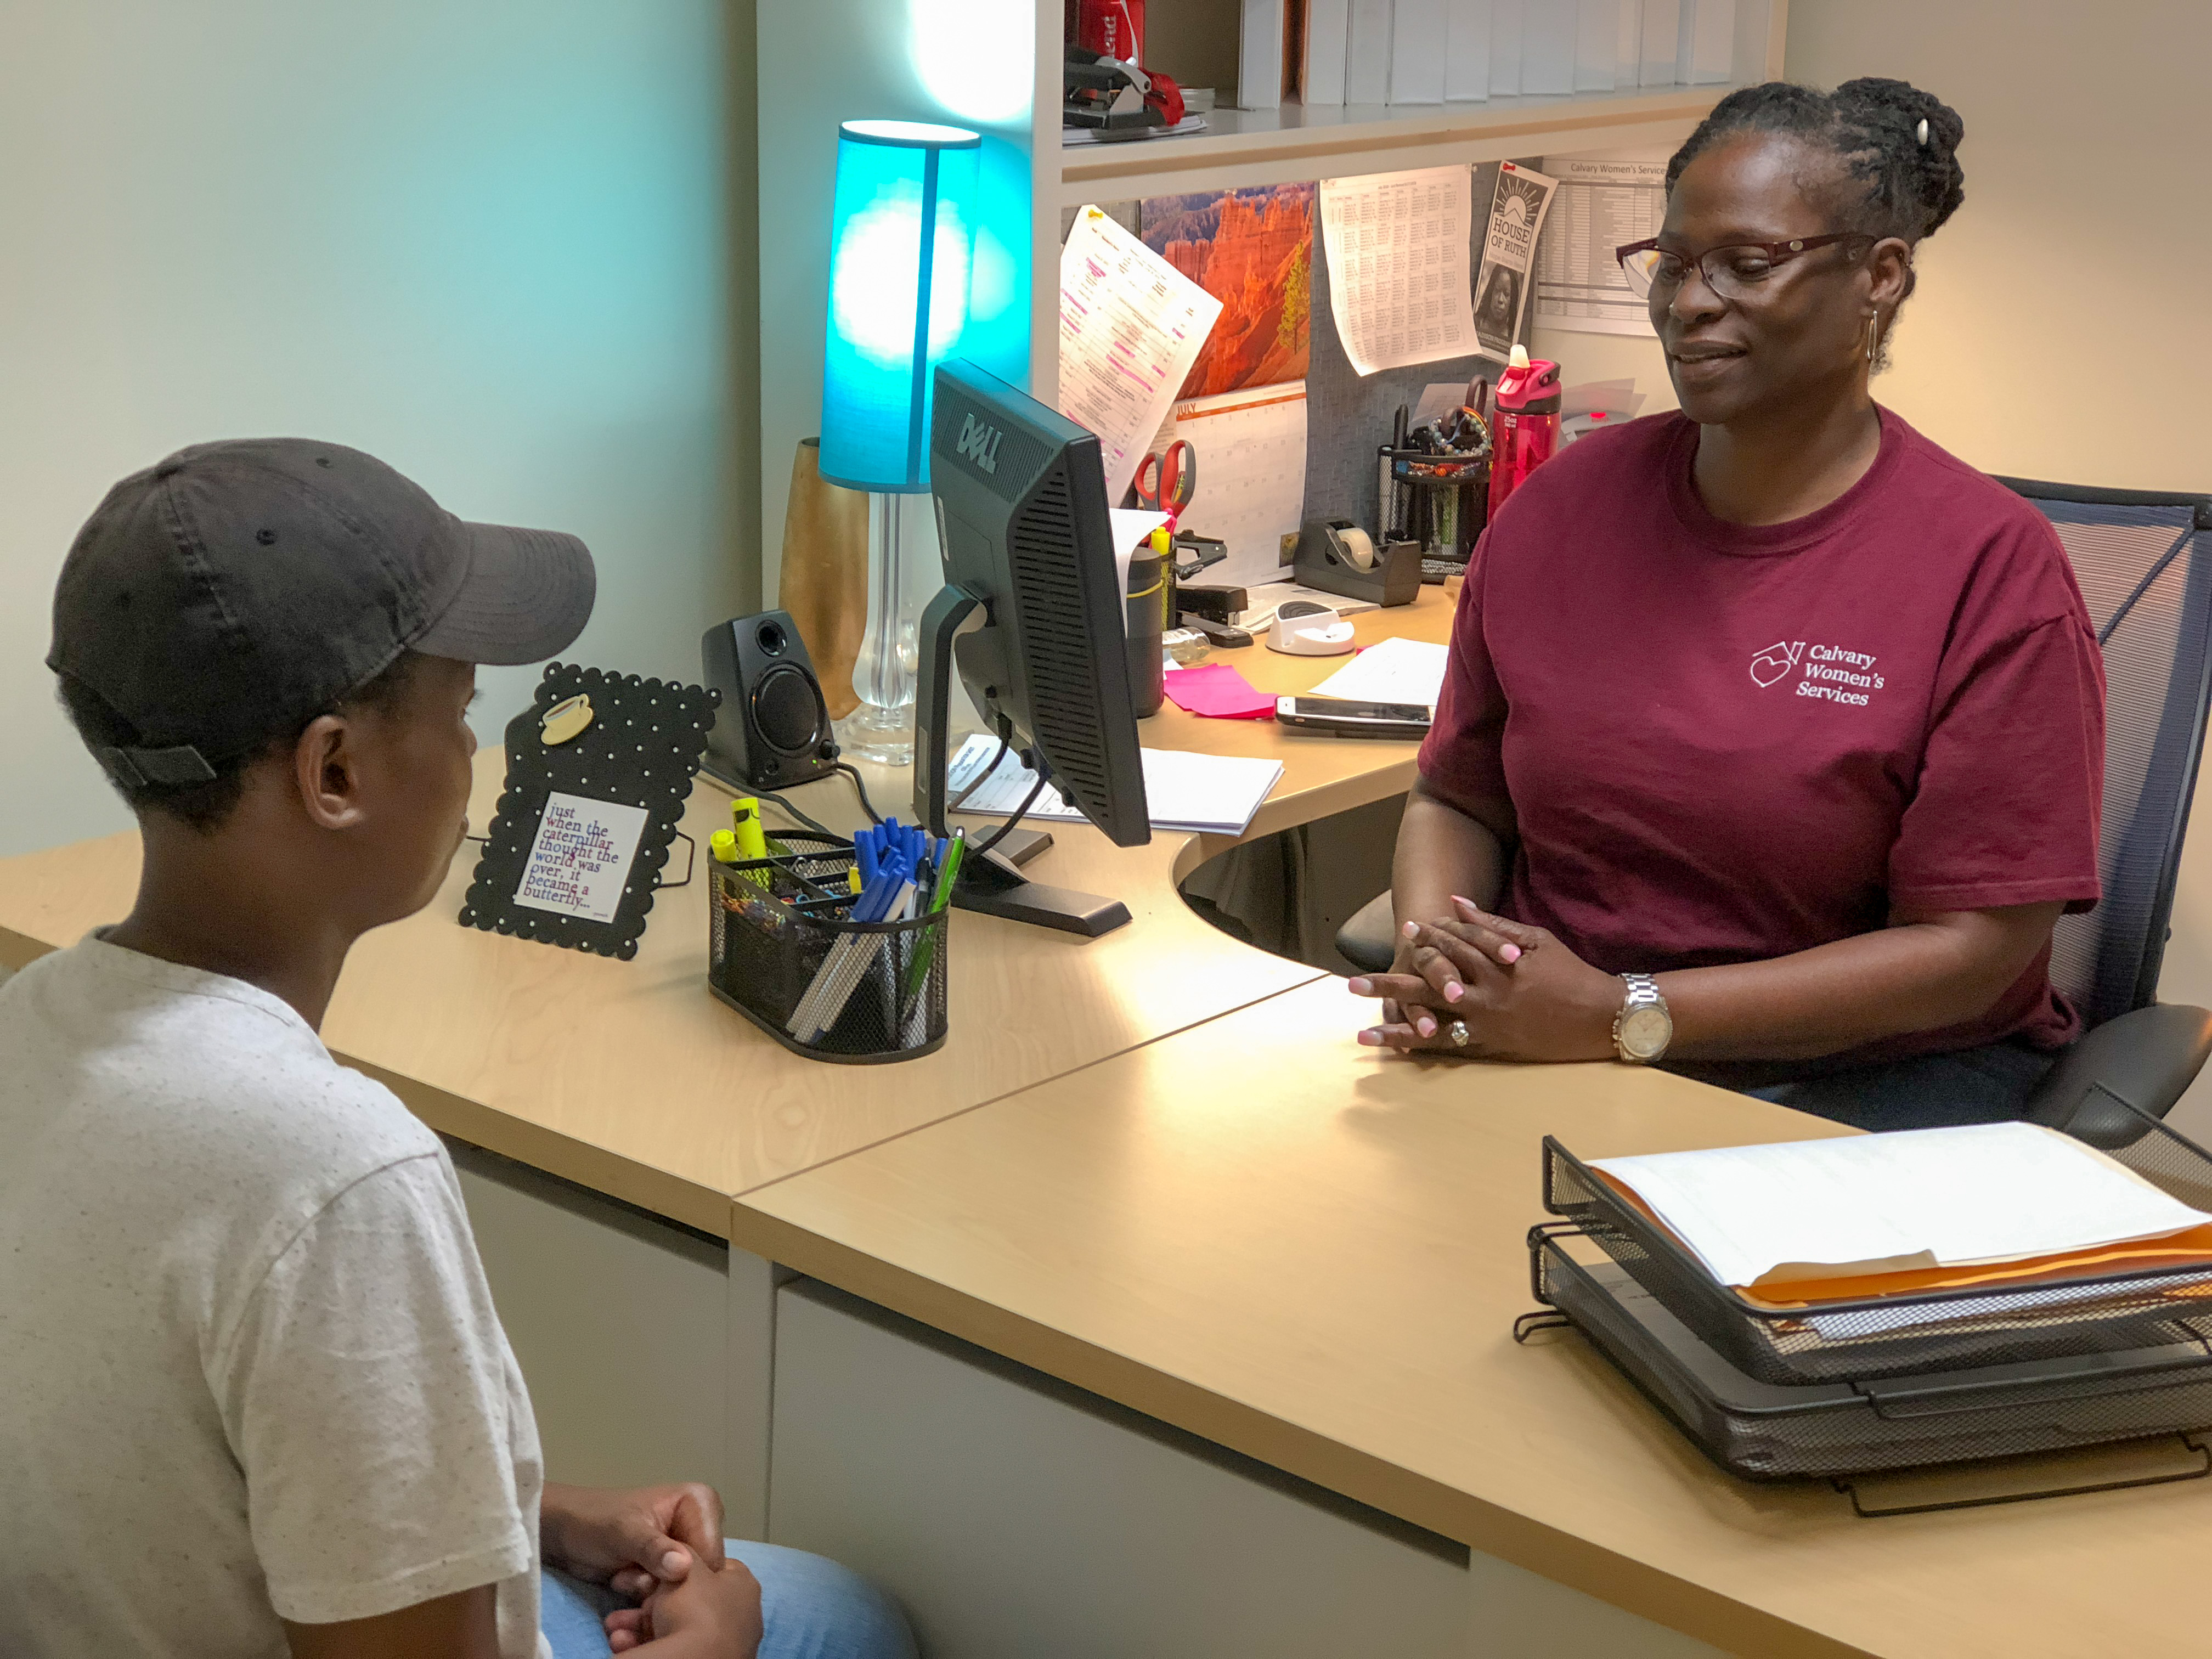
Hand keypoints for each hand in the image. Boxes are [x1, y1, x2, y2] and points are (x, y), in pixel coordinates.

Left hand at [541, 1482, 724, 1602]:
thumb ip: (654, 1549)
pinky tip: (623, 1583)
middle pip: (701, 1574)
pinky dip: (645, 1598)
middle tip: (629, 1576)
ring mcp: (685, 1548)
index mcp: (701, 1503)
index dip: (685, 1574)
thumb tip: (684, 1568)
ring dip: (650, 1593)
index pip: (712, 1554)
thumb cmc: (593, 1521)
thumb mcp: (624, 1532)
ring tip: (623, 1577)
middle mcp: (700, 1525)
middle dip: (663, 1585)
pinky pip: (670, 1594)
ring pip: (684, 1588)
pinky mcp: (669, 1568)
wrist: (564, 1532)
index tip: (648, 1576)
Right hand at [604, 1556, 762, 1656]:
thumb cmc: (695, 1609)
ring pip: (674, 1627)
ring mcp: (723, 1644)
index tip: (658, 1567)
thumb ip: (680, 1553)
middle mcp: (739, 1616)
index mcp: (743, 1587)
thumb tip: (674, 1553)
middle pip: (688, 1600)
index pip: (715, 1567)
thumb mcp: (683, 1568)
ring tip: (615, 1625)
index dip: (684, 1564)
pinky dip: (647, 1642)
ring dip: (640, 1624)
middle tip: (628, 1597)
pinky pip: (672, 1648)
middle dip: (651, 1600)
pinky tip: (622, 1640)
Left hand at [1350, 899, 1620, 1061]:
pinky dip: (1424, 1049)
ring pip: (1432, 1024)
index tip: (1406, 931)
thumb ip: (1491, 924)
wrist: (1599, 1017)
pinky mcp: (1493, 1046)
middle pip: (1428, 987)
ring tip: (1363, 1032)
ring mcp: (1487, 1023)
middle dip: (1390, 985)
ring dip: (1396, 1027)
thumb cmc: (1569, 973)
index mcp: (1495, 963)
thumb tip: (1455, 904)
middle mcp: (1484, 995)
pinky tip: (1400, 1053)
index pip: (1451, 948)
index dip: (1427, 939)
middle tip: (1354, 984)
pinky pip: (1452, 1048)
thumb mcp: (1534, 940)